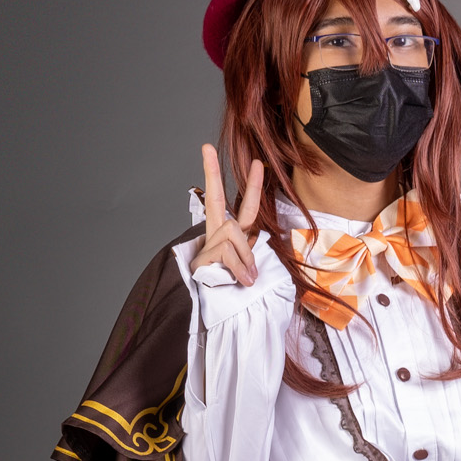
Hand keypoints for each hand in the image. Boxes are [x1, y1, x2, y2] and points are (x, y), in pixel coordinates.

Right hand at [191, 143, 264, 283]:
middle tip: (206, 146)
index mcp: (232, 236)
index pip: (245, 208)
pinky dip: (239, 267)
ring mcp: (208, 246)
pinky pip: (228, 252)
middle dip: (211, 173)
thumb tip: (253, 270)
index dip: (253, 187)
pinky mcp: (202, 258)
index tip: (257, 163)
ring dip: (245, 256)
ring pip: (233, 232)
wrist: (220, 313)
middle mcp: (216, 236)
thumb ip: (254, 259)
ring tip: (247, 277)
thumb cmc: (236, 293)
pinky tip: (241, 281)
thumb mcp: (252, 272)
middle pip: (214, 200)